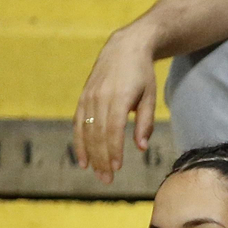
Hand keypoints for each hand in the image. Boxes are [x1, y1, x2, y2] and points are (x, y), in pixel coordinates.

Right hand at [74, 27, 157, 183]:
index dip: (114, 150)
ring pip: (86, 132)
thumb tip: (141, 147)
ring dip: (91, 155)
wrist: (124, 48)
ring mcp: (88, 98)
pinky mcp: (82, 98)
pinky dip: (79, 143)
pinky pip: (78, 124)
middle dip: (102, 159)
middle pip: (98, 135)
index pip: (113, 130)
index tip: (117, 168)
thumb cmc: (142, 75)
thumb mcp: (150, 96)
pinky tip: (83, 160)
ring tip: (98, 174)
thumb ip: (145, 122)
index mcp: (118, 98)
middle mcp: (99, 98)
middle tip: (107, 180)